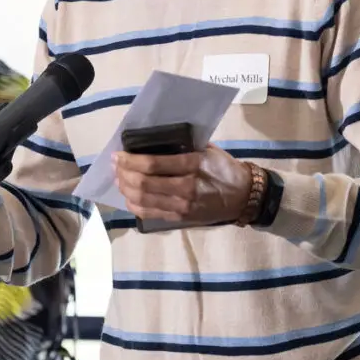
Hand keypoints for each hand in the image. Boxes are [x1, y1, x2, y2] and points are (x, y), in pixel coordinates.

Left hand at [113, 145, 252, 224]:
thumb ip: (184, 146)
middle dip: (123, 173)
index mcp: (193, 165)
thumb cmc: (225, 168)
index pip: (153, 164)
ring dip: (125, 189)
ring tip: (118, 179)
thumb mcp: (208, 150)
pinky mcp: (180, 218)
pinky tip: (128, 197)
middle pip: (143, 183)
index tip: (118, 154)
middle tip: (115, 165)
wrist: (244, 197)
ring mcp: (182, 206)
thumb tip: (154, 141)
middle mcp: (186, 187)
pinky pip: (150, 213)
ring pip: (143, 200)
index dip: (130, 160)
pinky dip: (134, 205)